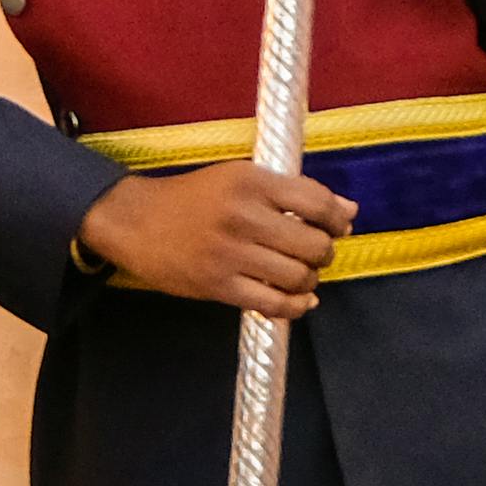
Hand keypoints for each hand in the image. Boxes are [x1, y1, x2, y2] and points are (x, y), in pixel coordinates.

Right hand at [82, 163, 356, 319]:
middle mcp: (243, 216)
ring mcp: (230, 254)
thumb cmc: (193, 198)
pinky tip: (296, 300)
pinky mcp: (217, 285)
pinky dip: (295, 306)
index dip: (338, 219)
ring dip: (309, 280)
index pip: (318, 202)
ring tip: (299, 274)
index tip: (338, 226)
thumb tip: (349, 211)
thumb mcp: (239, 179)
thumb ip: (293, 193)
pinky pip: (273, 304)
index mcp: (251, 182)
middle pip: (314, 244)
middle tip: (314, 253)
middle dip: (324, 253)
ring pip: (298, 276)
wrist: (135, 221)